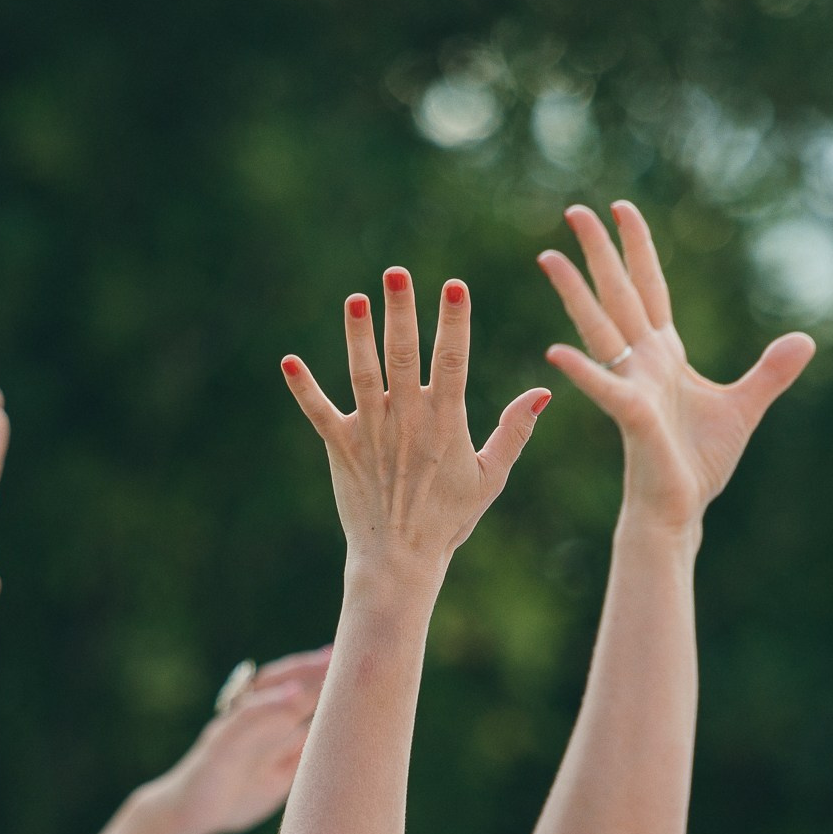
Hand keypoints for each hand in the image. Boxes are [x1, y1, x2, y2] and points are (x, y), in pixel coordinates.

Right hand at [147, 648, 332, 833]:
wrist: (189, 818)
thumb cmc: (235, 795)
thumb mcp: (278, 778)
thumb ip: (300, 757)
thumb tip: (337, 743)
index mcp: (265, 725)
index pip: (296, 691)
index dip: (322, 677)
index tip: (351, 662)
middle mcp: (248, 718)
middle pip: (283, 681)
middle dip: (313, 667)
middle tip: (343, 653)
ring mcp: (233, 726)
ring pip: (265, 691)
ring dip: (297, 675)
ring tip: (325, 664)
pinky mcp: (219, 743)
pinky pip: (244, 717)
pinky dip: (268, 704)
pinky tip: (292, 697)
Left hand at [280, 268, 548, 581]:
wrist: (401, 560)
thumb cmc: (448, 519)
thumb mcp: (491, 477)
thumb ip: (515, 432)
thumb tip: (544, 390)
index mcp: (446, 423)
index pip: (452, 360)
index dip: (454, 321)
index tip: (455, 285)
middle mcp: (407, 420)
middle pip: (403, 355)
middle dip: (401, 312)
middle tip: (395, 273)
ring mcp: (371, 432)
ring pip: (363, 374)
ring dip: (358, 336)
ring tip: (355, 300)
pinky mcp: (341, 447)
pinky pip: (318, 412)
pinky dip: (304, 388)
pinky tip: (288, 361)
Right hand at [539, 200, 814, 535]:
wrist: (681, 509)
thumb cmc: (698, 461)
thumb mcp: (745, 406)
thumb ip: (771, 371)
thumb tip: (805, 339)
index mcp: (665, 354)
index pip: (650, 288)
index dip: (638, 248)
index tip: (621, 207)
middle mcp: (642, 362)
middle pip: (619, 294)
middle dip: (599, 252)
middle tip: (574, 209)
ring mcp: (633, 386)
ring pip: (600, 329)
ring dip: (575, 293)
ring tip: (549, 257)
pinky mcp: (633, 418)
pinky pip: (607, 389)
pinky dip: (583, 372)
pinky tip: (557, 353)